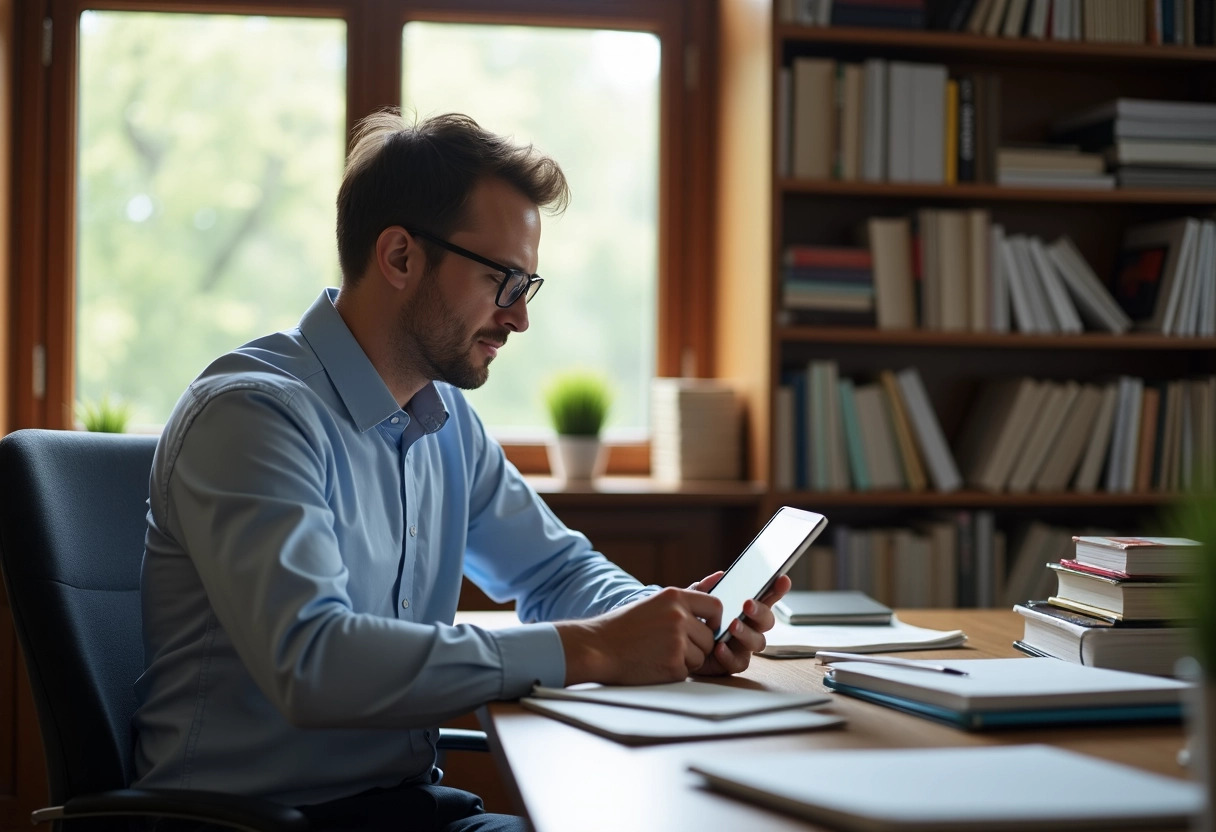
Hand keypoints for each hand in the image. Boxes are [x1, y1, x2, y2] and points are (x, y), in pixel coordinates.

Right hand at [554, 586, 722, 685]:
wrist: (596, 647)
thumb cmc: (624, 627)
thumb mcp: (653, 603)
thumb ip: (685, 599)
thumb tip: (720, 577)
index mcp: (674, 596)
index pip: (716, 605)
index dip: (715, 621)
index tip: (705, 628)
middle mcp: (678, 616)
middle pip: (710, 637)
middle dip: (697, 646)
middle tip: (671, 647)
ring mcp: (677, 641)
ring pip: (701, 656)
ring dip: (686, 660)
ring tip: (659, 653)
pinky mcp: (673, 664)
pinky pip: (688, 671)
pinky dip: (674, 671)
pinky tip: (654, 663)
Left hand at [687, 571, 791, 676]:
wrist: (673, 645)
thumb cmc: (690, 619)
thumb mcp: (693, 600)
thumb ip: (706, 588)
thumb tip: (720, 575)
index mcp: (744, 609)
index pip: (766, 598)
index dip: (777, 589)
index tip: (782, 579)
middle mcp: (749, 627)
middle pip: (767, 621)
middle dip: (760, 612)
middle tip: (747, 604)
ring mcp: (743, 646)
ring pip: (758, 642)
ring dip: (746, 633)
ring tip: (732, 625)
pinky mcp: (732, 663)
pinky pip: (739, 662)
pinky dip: (729, 655)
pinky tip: (719, 646)